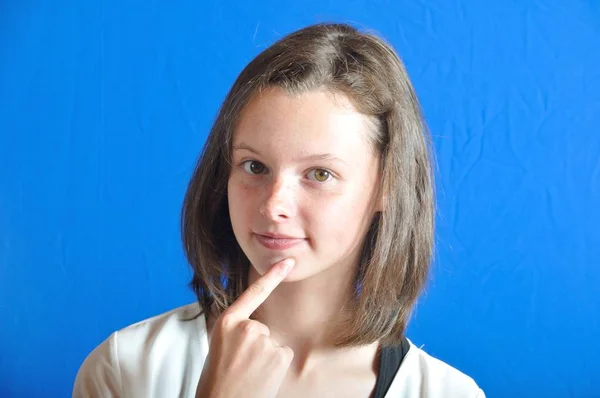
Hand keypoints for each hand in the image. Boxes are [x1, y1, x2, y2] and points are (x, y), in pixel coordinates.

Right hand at [195, 258, 295, 397]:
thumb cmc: (217, 380)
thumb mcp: (220, 346)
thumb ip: (237, 331)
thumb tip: (258, 328)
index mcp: (227, 322)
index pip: (254, 293)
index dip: (272, 276)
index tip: (288, 262)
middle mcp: (246, 327)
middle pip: (262, 328)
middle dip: (256, 346)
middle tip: (239, 367)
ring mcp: (263, 340)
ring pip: (272, 343)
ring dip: (264, 359)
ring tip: (247, 374)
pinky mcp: (278, 355)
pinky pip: (282, 355)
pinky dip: (275, 367)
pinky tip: (260, 378)